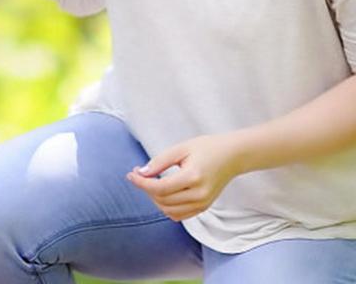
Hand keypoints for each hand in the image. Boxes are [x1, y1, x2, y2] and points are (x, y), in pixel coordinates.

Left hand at [126, 133, 243, 220]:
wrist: (232, 156)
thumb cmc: (207, 148)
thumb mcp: (181, 148)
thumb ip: (160, 161)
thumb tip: (141, 172)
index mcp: (193, 177)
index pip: (160, 188)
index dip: (142, 183)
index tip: (130, 174)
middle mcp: (199, 195)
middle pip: (162, 200)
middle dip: (146, 189)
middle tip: (138, 174)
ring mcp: (203, 204)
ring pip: (169, 211)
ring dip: (154, 199)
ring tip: (149, 182)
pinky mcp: (204, 207)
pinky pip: (179, 215)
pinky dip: (166, 207)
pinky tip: (161, 192)